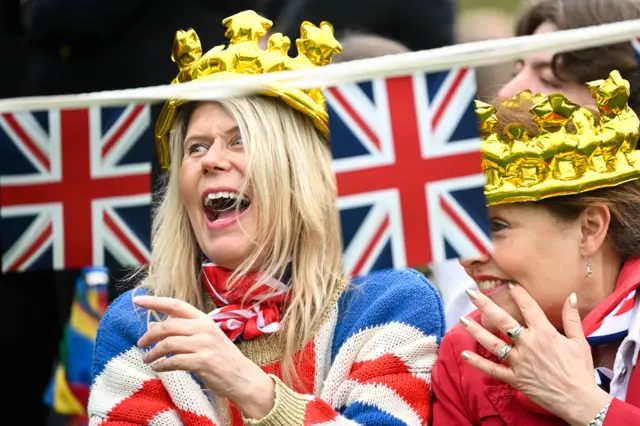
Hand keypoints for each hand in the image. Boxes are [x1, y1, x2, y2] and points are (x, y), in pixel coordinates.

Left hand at [133, 295, 275, 418]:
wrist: (242, 376)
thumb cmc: (221, 357)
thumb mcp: (204, 338)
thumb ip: (182, 330)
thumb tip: (154, 325)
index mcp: (203, 320)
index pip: (176, 305)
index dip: (156, 301)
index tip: (138, 300)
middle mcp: (204, 329)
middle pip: (168, 325)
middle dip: (149, 335)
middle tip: (140, 343)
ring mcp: (204, 345)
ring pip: (168, 344)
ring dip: (153, 353)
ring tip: (147, 359)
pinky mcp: (203, 362)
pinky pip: (174, 361)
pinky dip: (161, 365)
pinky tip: (158, 368)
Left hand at [460, 285, 611, 425]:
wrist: (578, 400)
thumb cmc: (580, 370)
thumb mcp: (579, 341)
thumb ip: (572, 318)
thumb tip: (569, 296)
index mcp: (545, 333)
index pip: (528, 307)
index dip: (518, 294)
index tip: (507, 284)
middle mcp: (528, 345)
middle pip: (503, 321)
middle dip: (485, 305)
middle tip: (471, 293)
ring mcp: (519, 362)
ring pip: (492, 343)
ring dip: (476, 331)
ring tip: (462, 319)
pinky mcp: (514, 378)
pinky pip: (492, 369)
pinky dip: (478, 363)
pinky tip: (465, 354)